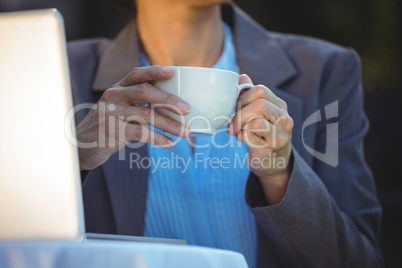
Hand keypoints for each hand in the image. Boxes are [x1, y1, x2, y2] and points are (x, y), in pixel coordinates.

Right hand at [76, 65, 190, 169]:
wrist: (81, 145)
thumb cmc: (108, 124)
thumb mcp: (118, 108)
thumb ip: (138, 103)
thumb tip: (175, 106)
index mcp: (118, 88)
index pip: (136, 74)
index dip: (154, 71)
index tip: (172, 72)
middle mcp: (114, 96)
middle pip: (144, 92)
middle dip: (169, 99)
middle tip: (187, 109)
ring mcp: (111, 113)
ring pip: (146, 115)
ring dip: (169, 124)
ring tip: (185, 132)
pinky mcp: (112, 131)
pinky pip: (141, 133)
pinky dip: (158, 138)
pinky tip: (169, 143)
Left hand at [227, 74, 293, 203]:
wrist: (272, 164)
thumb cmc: (261, 136)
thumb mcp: (257, 115)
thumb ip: (250, 96)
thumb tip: (241, 77)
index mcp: (279, 105)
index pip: (260, 89)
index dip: (242, 98)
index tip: (234, 109)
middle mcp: (284, 117)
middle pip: (260, 102)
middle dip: (240, 113)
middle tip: (232, 124)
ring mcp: (282, 133)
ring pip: (256, 119)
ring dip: (240, 126)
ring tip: (238, 133)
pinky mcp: (275, 147)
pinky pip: (252, 136)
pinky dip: (243, 137)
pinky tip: (244, 141)